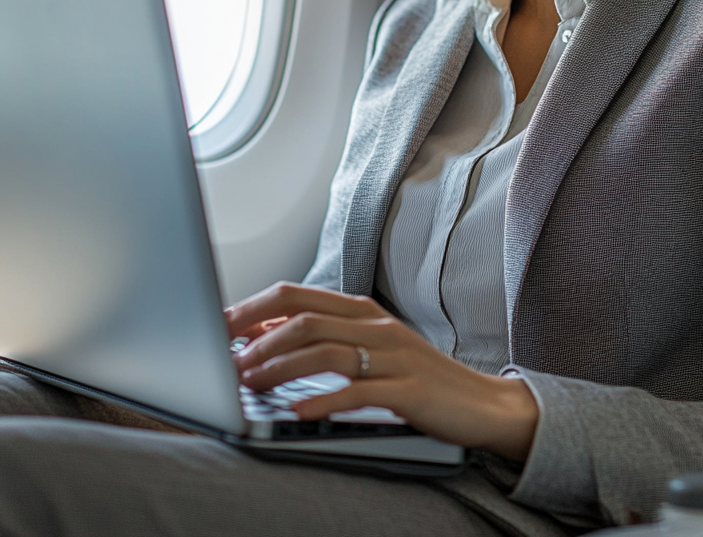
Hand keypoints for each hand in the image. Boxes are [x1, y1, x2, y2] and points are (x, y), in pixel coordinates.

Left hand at [224, 282, 538, 460]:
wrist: (479, 402)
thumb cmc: (416, 377)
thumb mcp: (369, 349)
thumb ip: (324, 337)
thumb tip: (263, 333)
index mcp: (362, 311)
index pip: (297, 295)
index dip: (253, 308)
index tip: (218, 325)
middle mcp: (376, 325)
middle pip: (306, 318)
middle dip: (258, 336)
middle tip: (225, 358)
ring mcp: (394, 355)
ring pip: (326, 351)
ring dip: (281, 367)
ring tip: (250, 383)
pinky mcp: (409, 390)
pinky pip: (360, 392)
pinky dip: (325, 401)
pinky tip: (300, 412)